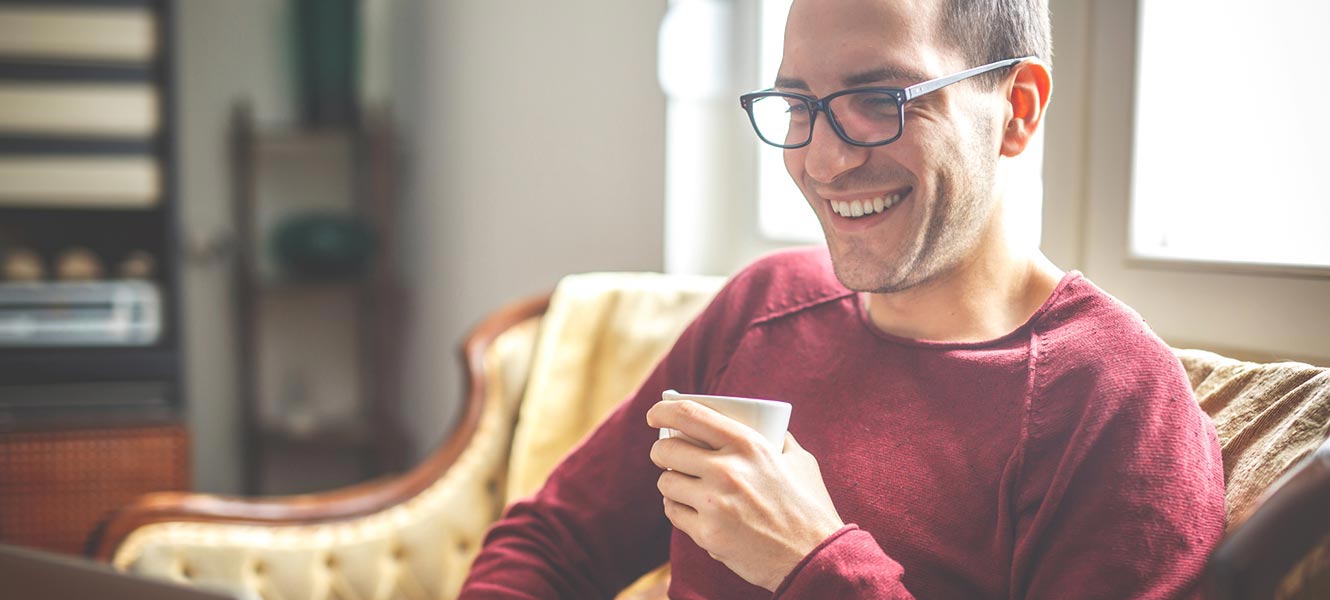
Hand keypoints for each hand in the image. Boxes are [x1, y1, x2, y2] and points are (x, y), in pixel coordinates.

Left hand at [646, 399, 844, 591]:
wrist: (814, 557)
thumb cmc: (808, 507)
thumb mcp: (799, 460)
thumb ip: (777, 437)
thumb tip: (761, 420)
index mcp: (748, 444)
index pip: (688, 415)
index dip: (662, 410)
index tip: (655, 414)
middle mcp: (727, 471)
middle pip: (666, 450)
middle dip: (661, 450)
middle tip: (667, 454)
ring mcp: (715, 504)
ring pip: (665, 483)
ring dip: (670, 482)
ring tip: (683, 484)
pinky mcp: (708, 535)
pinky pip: (673, 512)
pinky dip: (677, 508)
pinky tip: (689, 507)